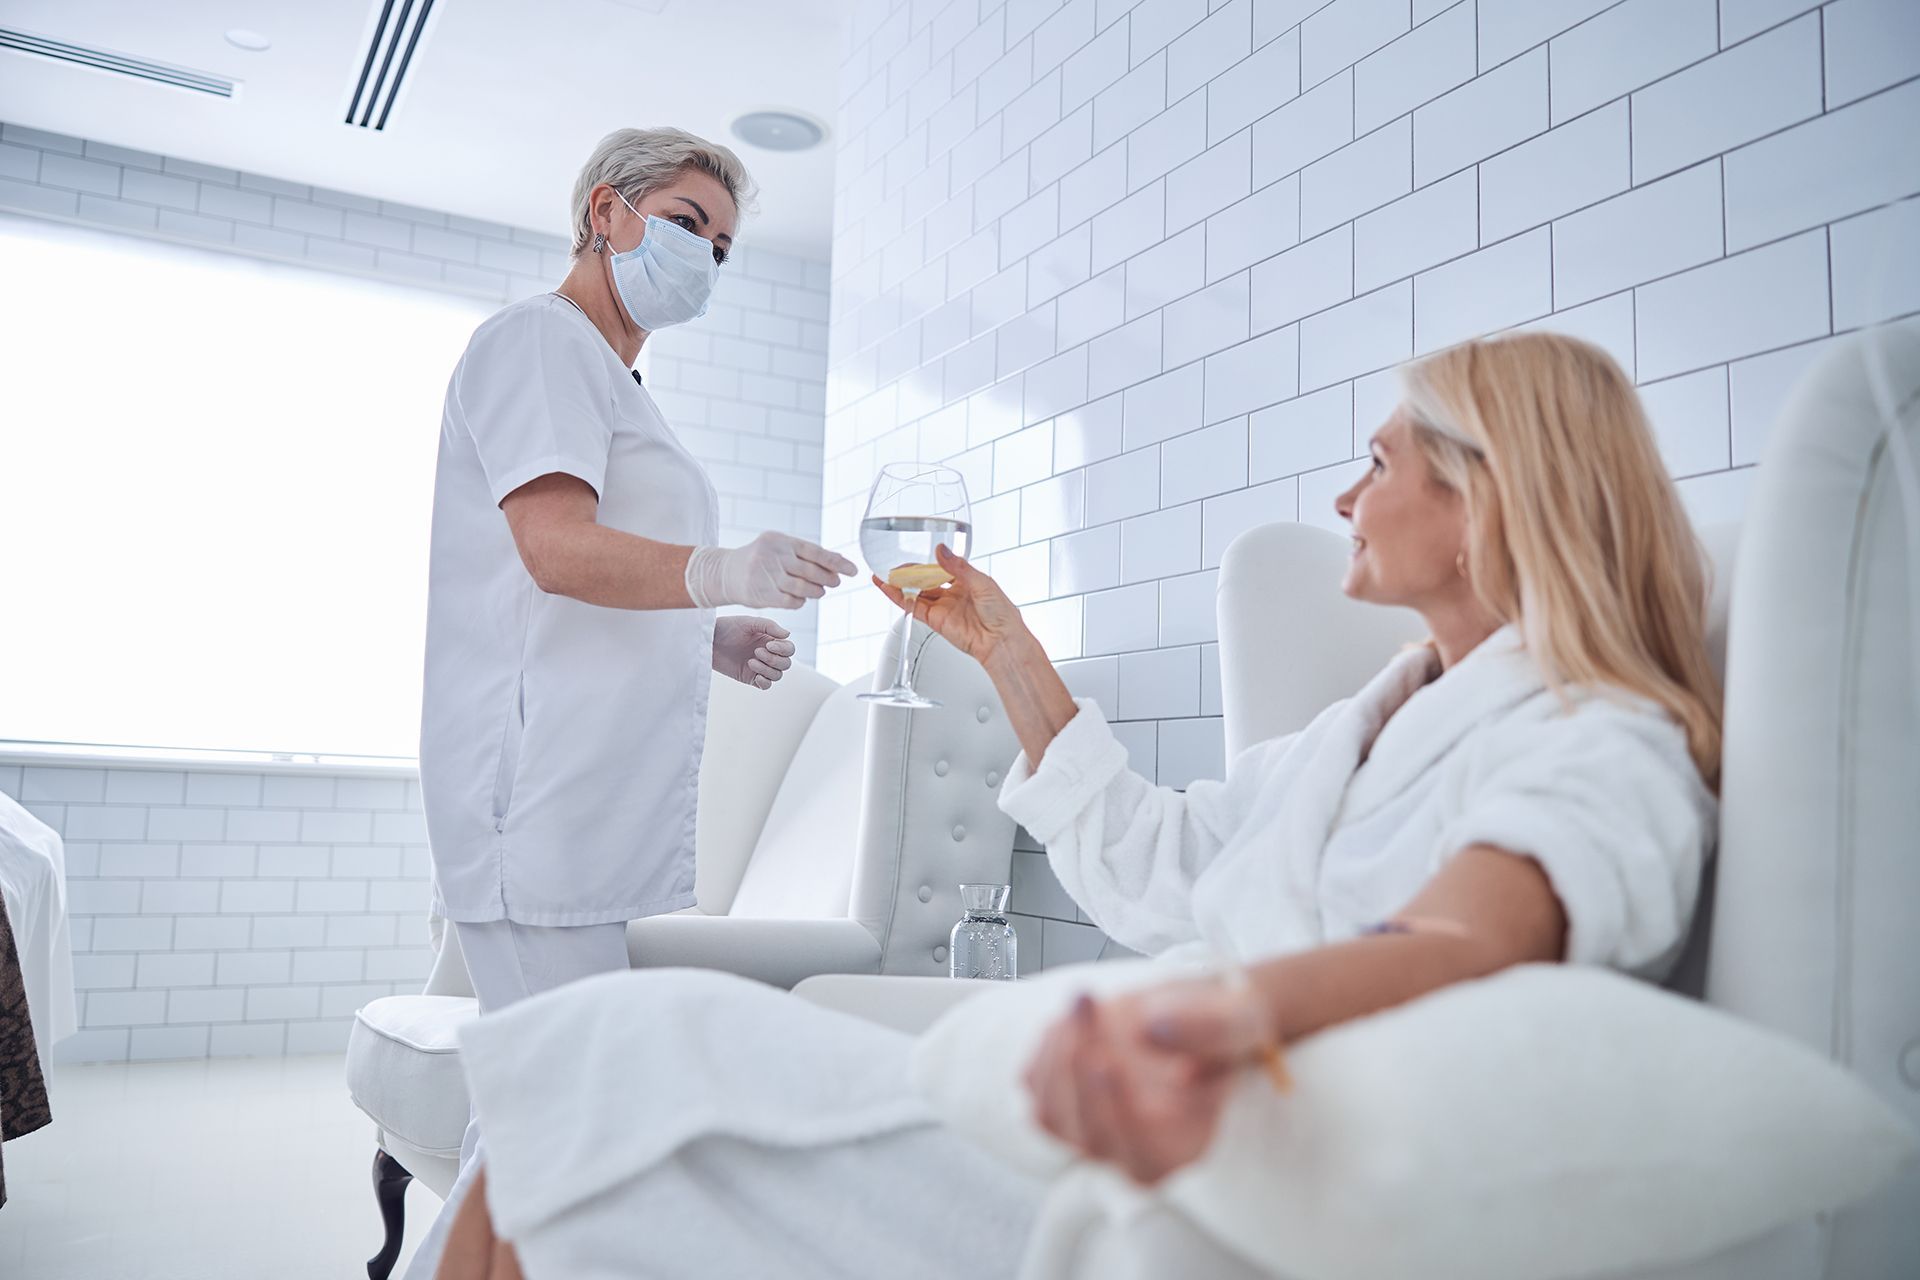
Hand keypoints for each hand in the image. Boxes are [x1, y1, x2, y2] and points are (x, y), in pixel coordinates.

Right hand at [687, 532, 857, 609]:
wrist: (725, 572)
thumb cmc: (761, 560)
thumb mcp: (779, 548)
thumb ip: (804, 554)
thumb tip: (838, 562)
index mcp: (780, 540)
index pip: (815, 551)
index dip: (837, 562)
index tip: (853, 570)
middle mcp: (773, 555)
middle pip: (810, 570)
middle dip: (828, 578)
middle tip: (836, 582)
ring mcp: (766, 575)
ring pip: (802, 588)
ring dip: (816, 591)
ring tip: (820, 591)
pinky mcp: (761, 594)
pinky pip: (791, 601)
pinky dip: (801, 601)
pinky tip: (801, 598)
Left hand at [712, 617, 794, 689]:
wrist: (709, 640)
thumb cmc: (727, 627)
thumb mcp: (749, 622)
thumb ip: (769, 626)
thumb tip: (788, 634)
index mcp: (770, 640)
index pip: (789, 649)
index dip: (783, 649)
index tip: (769, 644)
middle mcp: (768, 654)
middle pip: (786, 663)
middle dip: (774, 659)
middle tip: (756, 651)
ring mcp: (760, 667)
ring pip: (777, 675)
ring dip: (767, 669)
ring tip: (750, 661)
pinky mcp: (750, 677)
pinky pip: (766, 685)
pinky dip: (765, 682)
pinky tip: (756, 676)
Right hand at [871, 544, 1027, 664]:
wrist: (1001, 640)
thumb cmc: (1001, 614)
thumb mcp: (982, 582)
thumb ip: (958, 567)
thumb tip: (941, 550)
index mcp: (966, 582)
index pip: (941, 569)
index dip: (927, 563)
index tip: (915, 554)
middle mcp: (952, 595)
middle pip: (925, 581)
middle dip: (909, 574)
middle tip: (894, 567)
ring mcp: (942, 608)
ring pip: (916, 594)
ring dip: (900, 585)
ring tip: (885, 576)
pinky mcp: (935, 621)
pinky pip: (913, 607)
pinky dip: (899, 598)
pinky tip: (889, 589)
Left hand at [1022, 978, 1275, 1185]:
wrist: (1193, 1014)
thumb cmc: (1220, 1026)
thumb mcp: (1236, 1018)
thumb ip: (1209, 1027)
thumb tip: (1155, 1029)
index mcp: (1183, 1147)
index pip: (1142, 1154)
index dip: (1118, 1112)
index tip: (1107, 1060)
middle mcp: (1132, 1153)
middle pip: (1088, 1135)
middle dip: (1080, 1065)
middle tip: (1087, 1002)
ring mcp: (1090, 1132)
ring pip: (1050, 1113)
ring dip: (1058, 1050)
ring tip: (1083, 998)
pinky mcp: (1060, 1103)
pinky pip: (1034, 1083)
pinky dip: (1046, 1045)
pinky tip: (1074, 1014)